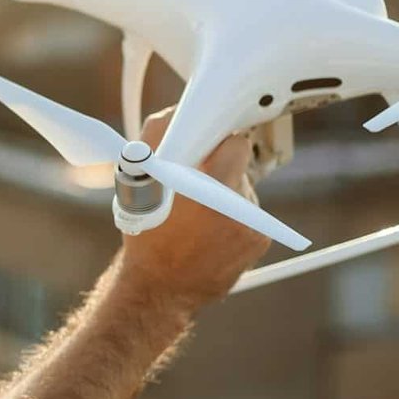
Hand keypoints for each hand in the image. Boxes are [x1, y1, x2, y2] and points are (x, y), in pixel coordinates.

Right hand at [115, 107, 272, 311]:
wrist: (159, 287)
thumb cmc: (146, 231)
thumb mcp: (139, 177)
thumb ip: (160, 135)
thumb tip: (179, 110)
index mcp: (208, 185)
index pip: (235, 143)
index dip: (217, 143)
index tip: (207, 149)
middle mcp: (236, 204)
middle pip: (238, 165)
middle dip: (218, 169)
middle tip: (194, 186)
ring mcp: (251, 223)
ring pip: (243, 190)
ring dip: (225, 195)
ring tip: (198, 216)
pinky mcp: (260, 239)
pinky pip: (251, 214)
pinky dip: (236, 218)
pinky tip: (212, 232)